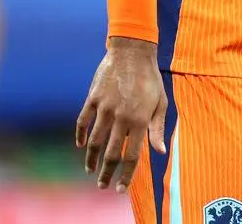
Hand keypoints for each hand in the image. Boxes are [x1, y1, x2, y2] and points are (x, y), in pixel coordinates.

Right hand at [75, 37, 166, 192]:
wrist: (132, 51)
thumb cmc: (150, 78)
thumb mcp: (161, 102)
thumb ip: (158, 129)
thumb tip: (160, 152)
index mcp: (140, 120)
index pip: (131, 156)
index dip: (125, 175)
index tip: (119, 189)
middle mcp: (122, 116)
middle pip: (111, 153)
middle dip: (106, 173)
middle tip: (102, 185)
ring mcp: (105, 107)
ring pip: (94, 141)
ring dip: (91, 159)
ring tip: (90, 170)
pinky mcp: (93, 98)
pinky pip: (83, 121)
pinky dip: (80, 135)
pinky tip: (80, 145)